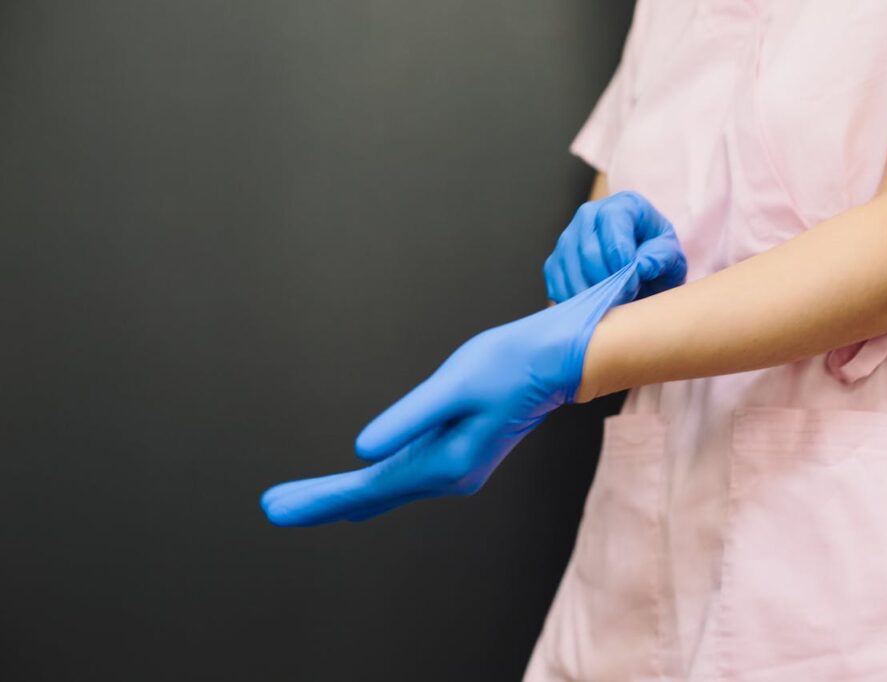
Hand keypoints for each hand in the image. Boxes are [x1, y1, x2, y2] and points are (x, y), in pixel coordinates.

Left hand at [261, 263, 640, 525]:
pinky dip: (374, 484)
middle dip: (323, 501)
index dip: (320, 498)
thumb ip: (407, 419)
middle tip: (275, 507)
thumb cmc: (511, 363)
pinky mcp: (460, 455)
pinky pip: (405, 476)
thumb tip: (363, 450)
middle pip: (374, 495)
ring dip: (345, 494)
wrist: (557, 362)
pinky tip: (358, 489)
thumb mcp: (454, 384)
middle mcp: (451, 474)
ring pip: (388, 488)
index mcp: (446, 461)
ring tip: (301, 499)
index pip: (368, 487)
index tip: (278, 507)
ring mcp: (457, 469)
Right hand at [544, 191, 686, 303]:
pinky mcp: (555, 263)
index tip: (633, 280)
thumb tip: (640, 267)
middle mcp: (588, 215)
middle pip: (587, 251)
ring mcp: (567, 239)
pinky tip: (596, 305)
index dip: (620, 254)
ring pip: (570, 271)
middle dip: (608, 281)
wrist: (643, 269)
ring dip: (592, 295)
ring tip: (614, 305)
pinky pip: (557, 286)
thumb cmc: (658, 258)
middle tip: (627, 297)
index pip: (611, 222)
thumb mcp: (671, 256)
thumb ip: (660, 258)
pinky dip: (576, 301)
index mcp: (623, 205)